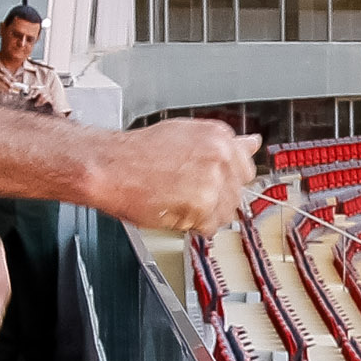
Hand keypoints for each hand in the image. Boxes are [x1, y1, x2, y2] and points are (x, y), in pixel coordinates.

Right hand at [82, 116, 261, 234]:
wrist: (109, 167)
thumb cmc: (137, 153)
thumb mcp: (185, 134)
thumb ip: (221, 144)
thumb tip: (251, 143)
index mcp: (218, 136)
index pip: (246, 167)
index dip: (226, 180)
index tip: (213, 184)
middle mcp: (220, 155)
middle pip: (237, 192)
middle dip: (216, 198)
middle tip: (187, 193)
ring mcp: (213, 180)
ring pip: (226, 211)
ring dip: (205, 214)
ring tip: (178, 200)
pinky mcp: (202, 204)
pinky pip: (211, 226)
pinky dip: (194, 225)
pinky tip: (175, 210)